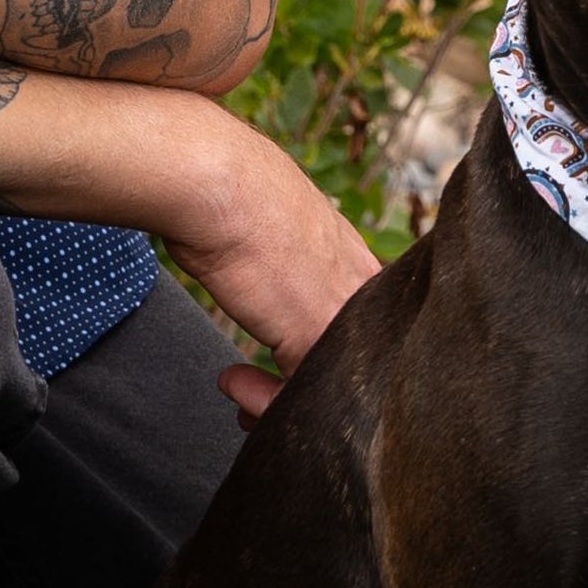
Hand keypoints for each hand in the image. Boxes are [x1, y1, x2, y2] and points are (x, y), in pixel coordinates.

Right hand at [128, 104, 382, 381]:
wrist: (221, 183)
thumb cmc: (236, 198)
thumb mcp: (282, 235)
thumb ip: (297, 269)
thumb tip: (276, 286)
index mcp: (362, 265)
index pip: (359, 333)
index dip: (320, 358)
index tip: (280, 365)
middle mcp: (366, 292)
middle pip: (349, 368)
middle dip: (302, 388)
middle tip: (260, 396)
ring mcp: (345, 315)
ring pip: (327, 387)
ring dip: (276, 401)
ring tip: (239, 393)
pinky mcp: (313, 336)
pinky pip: (297, 396)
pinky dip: (262, 404)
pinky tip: (232, 382)